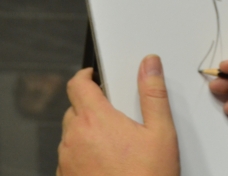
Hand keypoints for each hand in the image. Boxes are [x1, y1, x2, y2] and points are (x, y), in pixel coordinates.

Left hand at [57, 56, 179, 175]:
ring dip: (86, 132)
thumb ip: (153, 93)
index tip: (94, 75)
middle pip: (75, 109)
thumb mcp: (161, 131)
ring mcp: (66, 161)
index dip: (85, 75)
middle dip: (91, 106)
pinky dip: (83, 154)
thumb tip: (149, 64)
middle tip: (115, 114)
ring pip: (71, 135)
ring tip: (114, 143)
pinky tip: (106, 163)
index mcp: (95, 120)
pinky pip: (70, 158)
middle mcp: (74, 138)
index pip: (77, 85)